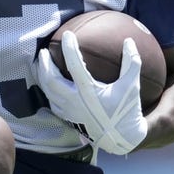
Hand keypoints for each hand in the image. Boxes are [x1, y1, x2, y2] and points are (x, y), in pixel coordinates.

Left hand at [35, 30, 147, 155]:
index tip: (67, 35)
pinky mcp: (68, 118)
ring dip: (42, 76)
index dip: (69, 48)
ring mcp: (70, 111)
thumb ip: (132, 62)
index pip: (75, 66)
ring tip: (41, 64)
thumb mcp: (132, 86)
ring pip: (48, 92)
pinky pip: (52, 102)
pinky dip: (48, 90)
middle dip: (45, 65)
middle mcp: (76, 102)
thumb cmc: (127, 110)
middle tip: (43, 51)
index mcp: (90, 92)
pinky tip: (49, 83)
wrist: (121, 138)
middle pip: (51, 81)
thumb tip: (129, 40)